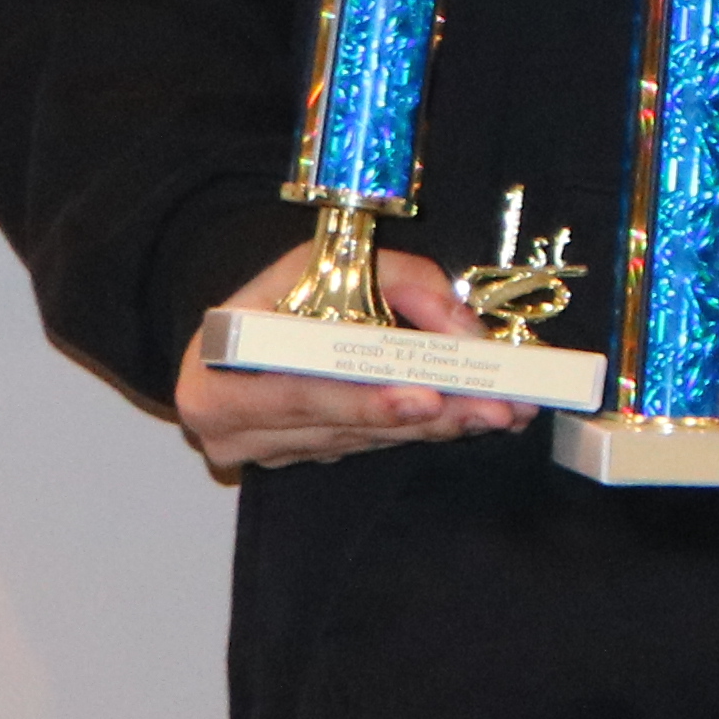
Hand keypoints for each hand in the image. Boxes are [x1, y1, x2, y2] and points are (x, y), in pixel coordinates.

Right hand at [166, 236, 515, 475]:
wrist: (241, 326)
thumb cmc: (280, 291)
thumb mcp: (327, 260)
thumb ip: (401, 281)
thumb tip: (462, 329)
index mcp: (217, 371)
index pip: (299, 392)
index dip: (364, 400)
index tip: (427, 397)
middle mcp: (231, 425)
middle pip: (343, 428)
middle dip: (427, 418)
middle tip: (494, 409)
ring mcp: (264, 451)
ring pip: (364, 442)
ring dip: (437, 427)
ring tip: (501, 409)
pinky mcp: (298, 459)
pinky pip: (365, 447)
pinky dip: (418, 430)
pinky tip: (469, 416)